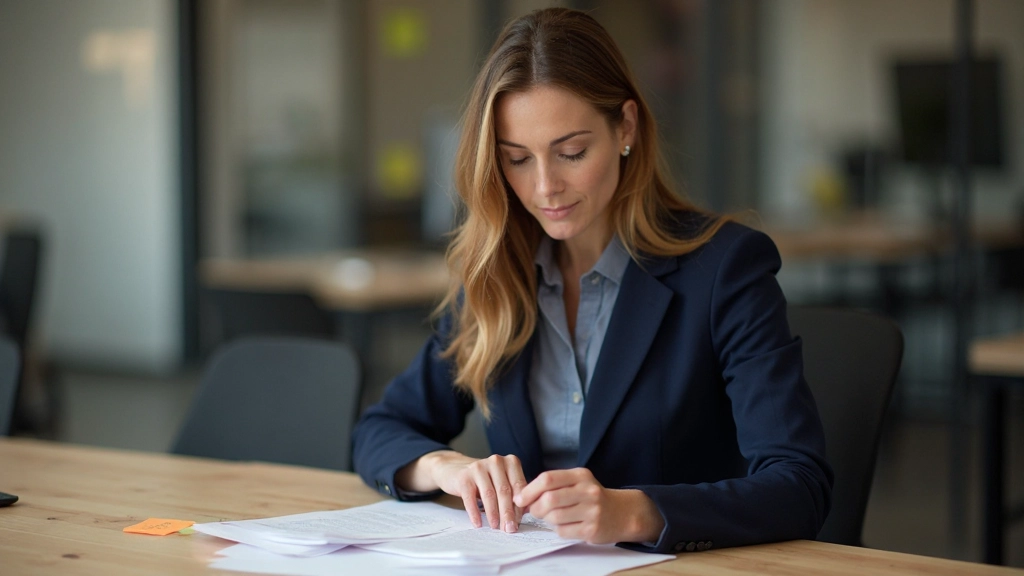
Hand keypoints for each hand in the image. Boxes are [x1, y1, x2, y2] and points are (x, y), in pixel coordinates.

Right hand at [399, 451, 526, 532]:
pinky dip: (475, 513)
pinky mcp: (464, 476)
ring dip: (493, 514)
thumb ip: (515, 493)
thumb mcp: (501, 482)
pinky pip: (471, 498)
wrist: (453, 469)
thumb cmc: (484, 480)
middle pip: (505, 491)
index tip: (519, 522)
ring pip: (489, 495)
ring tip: (495, 527)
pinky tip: (478, 523)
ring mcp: (479, 467)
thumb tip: (529, 511)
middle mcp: (496, 461)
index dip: (520, 506)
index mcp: (510, 462)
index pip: (519, 487)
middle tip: (509, 529)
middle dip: (508, 513)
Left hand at [514, 468, 664, 544]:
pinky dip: (557, 529)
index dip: (529, 490)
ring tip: (550, 517)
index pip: (548, 478)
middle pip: (549, 499)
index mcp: (581, 475)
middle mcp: (588, 491)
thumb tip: (523, 496)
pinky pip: (563, 531)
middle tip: (533, 511)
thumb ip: (554, 485)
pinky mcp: (592, 529)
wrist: (622, 513)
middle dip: (535, 507)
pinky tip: (564, 525)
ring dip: (546, 519)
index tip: (520, 498)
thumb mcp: (578, 482)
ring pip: (554, 517)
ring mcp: (592, 511)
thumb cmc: (592, 497)